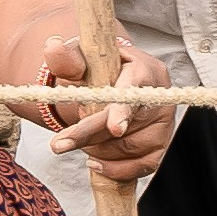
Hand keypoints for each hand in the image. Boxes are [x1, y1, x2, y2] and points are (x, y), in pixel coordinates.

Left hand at [34, 38, 179, 181]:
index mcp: (144, 71)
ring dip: (99, 149)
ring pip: (131, 148)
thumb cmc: (99, 70)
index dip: (123, 111)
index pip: (134, 93)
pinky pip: (143, 166)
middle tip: (58, 144)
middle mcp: (160, 98)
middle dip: (90, 136)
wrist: (113, 84)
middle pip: (127, 125)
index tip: (114, 128)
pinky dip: (116, 169)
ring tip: (78, 140)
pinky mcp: (161, 145)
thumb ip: (68, 58)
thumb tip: (52, 46)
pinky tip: (95, 162)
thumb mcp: (82, 60)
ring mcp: (163, 124)